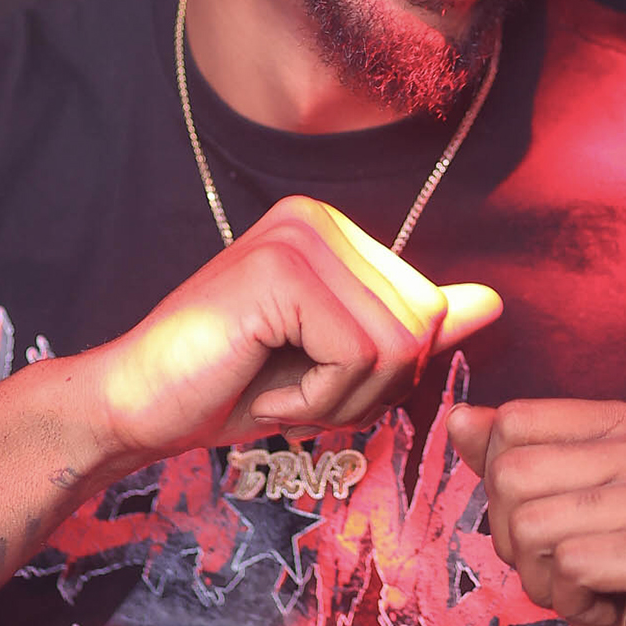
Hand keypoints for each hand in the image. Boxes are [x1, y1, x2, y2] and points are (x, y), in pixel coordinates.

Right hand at [90, 196, 501, 463]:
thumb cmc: (229, 386)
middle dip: (370, 389)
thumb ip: (411, 329)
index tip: (313, 379)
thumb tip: (493, 302)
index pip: (427, 309)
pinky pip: (358, 356)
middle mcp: (320, 218)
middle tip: (295, 390)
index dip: (385, 375)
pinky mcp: (281, 269)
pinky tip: (263, 387)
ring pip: (397, 344)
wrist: (133, 407)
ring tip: (278, 387)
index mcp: (335, 231)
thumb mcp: (337, 365)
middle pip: (422, 324)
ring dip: (343, 400)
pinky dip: (318, 400)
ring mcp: (299, 236)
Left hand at [447, 399, 625, 625]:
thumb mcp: (549, 510)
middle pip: (515, 473)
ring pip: (535, 524)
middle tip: (564, 565)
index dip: (503, 486)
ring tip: (587, 584)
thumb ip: (507, 459)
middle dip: (517, 539)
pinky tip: (610, 604)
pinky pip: (572, 565)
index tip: (546, 520)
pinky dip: (573, 599)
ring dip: (544, 576)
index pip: (515, 421)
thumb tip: (459, 418)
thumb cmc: (613, 580)